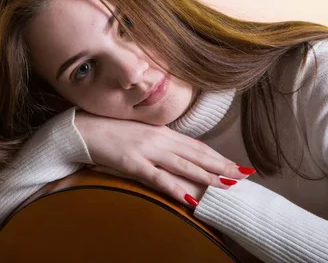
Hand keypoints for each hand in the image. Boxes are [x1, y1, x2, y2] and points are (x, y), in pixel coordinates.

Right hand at [75, 111, 252, 206]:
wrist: (83, 129)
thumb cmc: (111, 130)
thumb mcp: (141, 133)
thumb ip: (160, 141)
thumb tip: (179, 151)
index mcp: (163, 132)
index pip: (197, 146)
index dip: (218, 156)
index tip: (237, 165)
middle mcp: (160, 139)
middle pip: (197, 155)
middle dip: (222, 166)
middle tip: (244, 176)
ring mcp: (147, 151)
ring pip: (183, 165)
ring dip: (207, 176)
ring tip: (227, 185)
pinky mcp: (132, 163)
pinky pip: (157, 178)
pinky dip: (174, 188)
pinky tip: (188, 199)